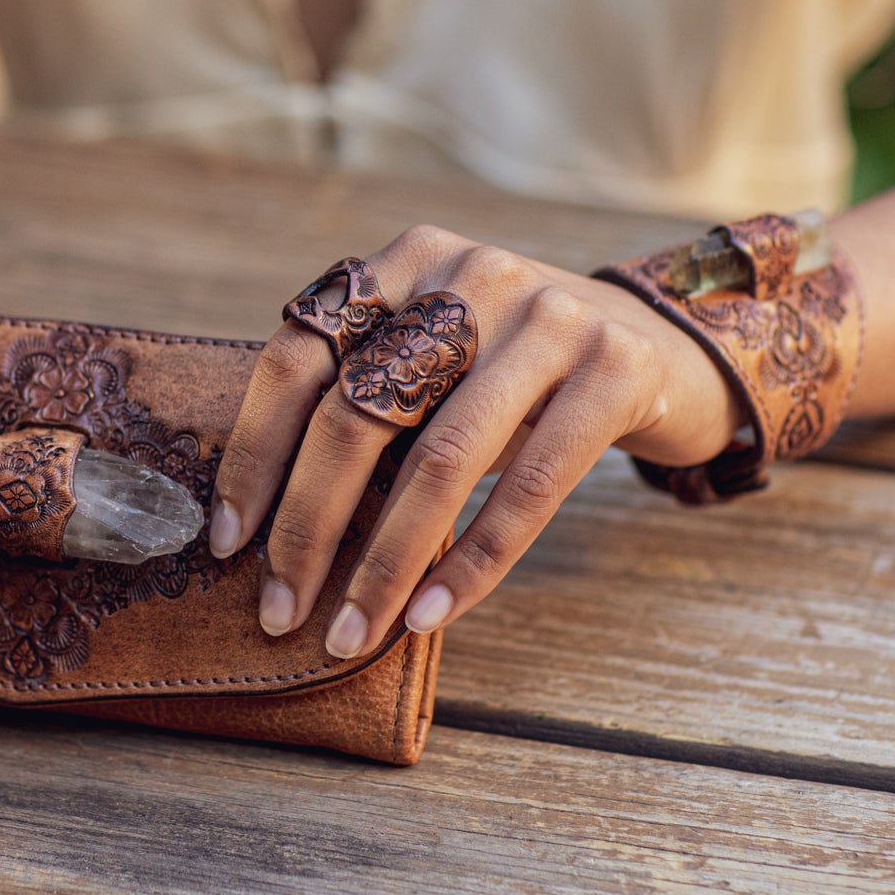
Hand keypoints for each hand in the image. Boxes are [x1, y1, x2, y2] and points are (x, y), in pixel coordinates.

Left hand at [208, 224, 744, 659]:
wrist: (665, 348)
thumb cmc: (513, 380)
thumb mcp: (435, 370)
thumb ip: (365, 414)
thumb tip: (267, 534)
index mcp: (403, 262)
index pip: (297, 358)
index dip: (255, 454)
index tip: (230, 542)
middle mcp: (468, 274)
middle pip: (358, 411)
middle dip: (308, 526)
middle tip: (279, 610)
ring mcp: (548, 315)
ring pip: (441, 457)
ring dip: (385, 562)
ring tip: (351, 632)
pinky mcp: (614, 367)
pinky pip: (530, 487)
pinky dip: (472, 562)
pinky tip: (430, 613)